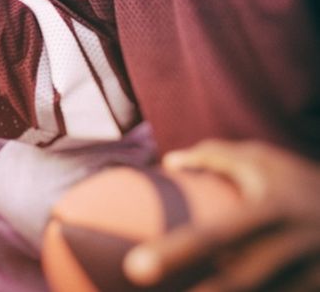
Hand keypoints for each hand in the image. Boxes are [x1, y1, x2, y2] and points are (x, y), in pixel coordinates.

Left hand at [124, 140, 319, 290]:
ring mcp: (310, 280)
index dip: (176, 253)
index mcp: (273, 213)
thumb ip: (218, 158)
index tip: (134, 267)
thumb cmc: (304, 187)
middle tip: (143, 287)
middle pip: (238, 283)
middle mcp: (293, 251)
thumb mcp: (268, 163)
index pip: (216, 236)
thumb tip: (168, 162)